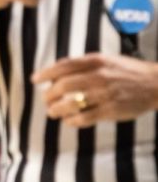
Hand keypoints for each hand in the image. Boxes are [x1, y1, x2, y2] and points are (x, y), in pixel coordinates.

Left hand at [35, 52, 157, 126]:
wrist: (156, 83)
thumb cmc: (127, 72)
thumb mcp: (106, 60)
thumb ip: (83, 64)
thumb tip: (56, 69)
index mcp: (96, 61)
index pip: (64, 66)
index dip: (45, 73)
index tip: (34, 80)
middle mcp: (99, 76)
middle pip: (63, 86)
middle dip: (49, 95)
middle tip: (46, 100)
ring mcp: (105, 94)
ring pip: (70, 103)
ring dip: (56, 110)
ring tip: (53, 112)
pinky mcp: (110, 110)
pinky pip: (83, 118)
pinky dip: (71, 121)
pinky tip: (69, 121)